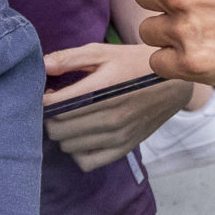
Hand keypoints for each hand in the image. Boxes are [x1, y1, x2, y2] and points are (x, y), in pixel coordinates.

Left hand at [41, 42, 192, 170]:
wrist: (173, 83)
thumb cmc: (133, 64)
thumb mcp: (103, 52)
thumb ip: (70, 58)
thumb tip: (42, 66)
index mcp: (103, 89)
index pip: (56, 106)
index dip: (42, 101)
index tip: (47, 92)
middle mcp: (111, 116)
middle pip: (58, 128)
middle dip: (50, 116)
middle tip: (57, 105)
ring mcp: (118, 136)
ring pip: (68, 146)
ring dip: (62, 133)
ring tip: (70, 117)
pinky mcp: (124, 148)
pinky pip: (87, 162)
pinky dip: (78, 151)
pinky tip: (82, 135)